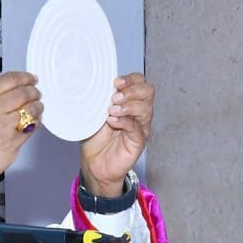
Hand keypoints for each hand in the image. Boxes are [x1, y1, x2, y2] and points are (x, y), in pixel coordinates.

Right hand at [0, 71, 41, 205]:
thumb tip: (12, 91)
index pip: (11, 79)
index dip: (25, 77)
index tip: (30, 79)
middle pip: (24, 93)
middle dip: (34, 92)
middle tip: (35, 94)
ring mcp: (4, 127)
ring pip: (32, 110)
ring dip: (37, 107)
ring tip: (35, 108)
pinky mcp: (13, 142)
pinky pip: (32, 128)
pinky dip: (35, 123)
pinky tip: (31, 123)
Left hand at [80, 73, 153, 195]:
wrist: (94, 163)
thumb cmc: (94, 138)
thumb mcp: (94, 114)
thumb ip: (100, 100)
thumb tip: (97, 85)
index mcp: (129, 101)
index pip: (140, 82)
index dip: (131, 79)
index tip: (116, 82)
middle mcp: (138, 112)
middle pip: (148, 92)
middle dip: (131, 90)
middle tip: (114, 97)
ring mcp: (140, 126)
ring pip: (146, 108)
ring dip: (128, 106)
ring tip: (111, 111)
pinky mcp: (138, 141)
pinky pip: (137, 128)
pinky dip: (125, 122)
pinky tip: (112, 122)